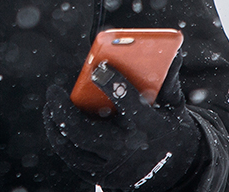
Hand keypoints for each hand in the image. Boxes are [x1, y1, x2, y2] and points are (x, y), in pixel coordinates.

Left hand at [44, 54, 202, 190]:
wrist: (178, 170)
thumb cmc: (170, 128)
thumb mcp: (173, 104)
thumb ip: (167, 77)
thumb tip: (171, 51)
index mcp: (150, 129)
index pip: (130, 105)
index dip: (113, 84)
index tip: (98, 68)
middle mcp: (130, 152)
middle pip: (86, 132)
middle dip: (64, 110)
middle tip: (52, 91)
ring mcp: (115, 169)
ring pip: (74, 149)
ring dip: (56, 126)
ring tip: (51, 107)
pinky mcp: (104, 178)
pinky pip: (74, 160)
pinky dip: (63, 142)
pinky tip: (57, 125)